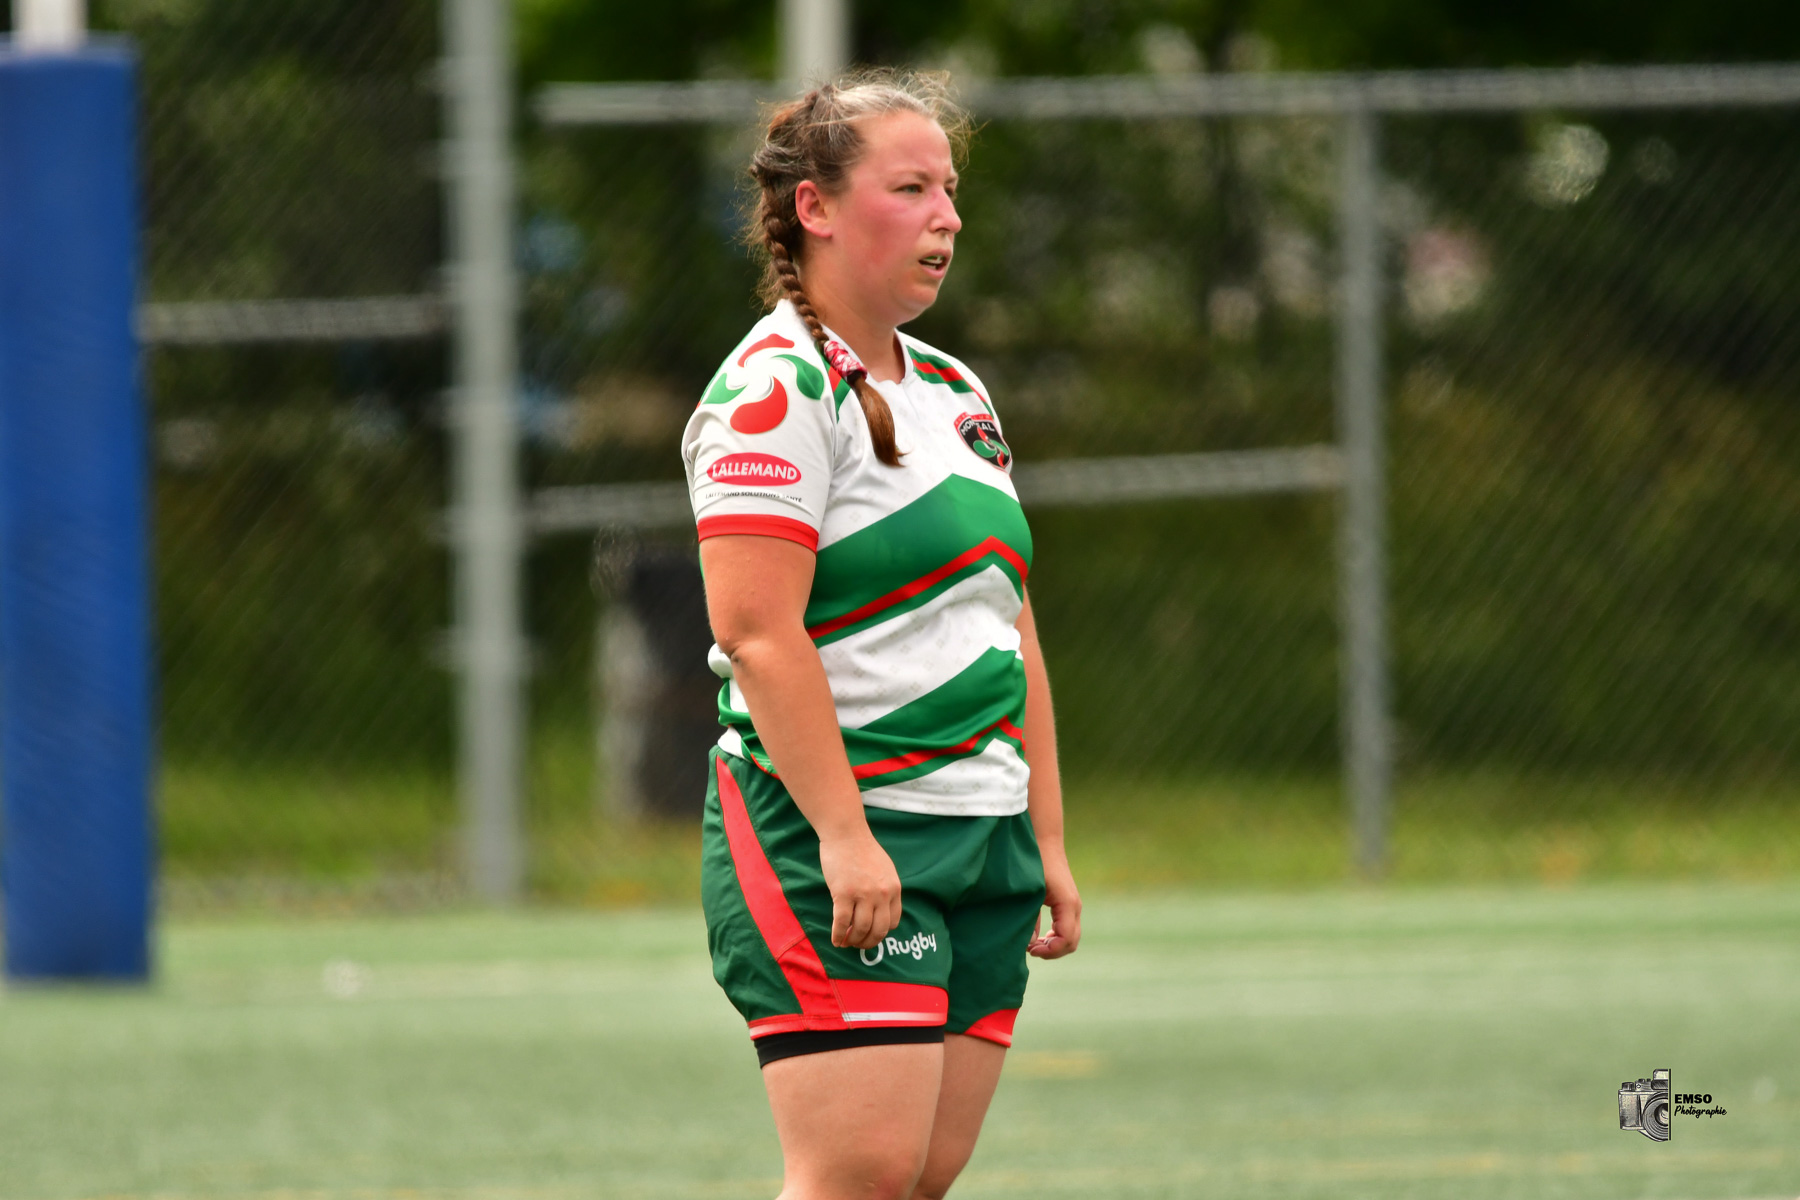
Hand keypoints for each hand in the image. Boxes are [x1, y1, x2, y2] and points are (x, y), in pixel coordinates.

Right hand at [818, 830, 901, 949]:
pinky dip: (838, 935)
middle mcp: (882, 894)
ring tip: (845, 942)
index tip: (872, 935)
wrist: (846, 833)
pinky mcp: (843, 894)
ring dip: (852, 941)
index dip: (881, 933)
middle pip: (878, 930)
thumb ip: (885, 889)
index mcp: (894, 888)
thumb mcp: (885, 869)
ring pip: (860, 930)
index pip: (893, 921)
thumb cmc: (862, 849)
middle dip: (868, 943)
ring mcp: (863, 895)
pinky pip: (841, 923)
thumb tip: (880, 910)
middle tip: (858, 945)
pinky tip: (835, 939)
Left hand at [1028, 843, 1081, 958]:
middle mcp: (1074, 906)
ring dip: (1054, 946)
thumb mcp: (1029, 893)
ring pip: (1072, 937)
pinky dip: (1056, 937)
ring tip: (1033, 945)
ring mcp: (1073, 905)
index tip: (1030, 950)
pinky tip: (1040, 936)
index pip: (1066, 939)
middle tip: (1030, 950)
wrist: (1044, 842)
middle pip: (1072, 942)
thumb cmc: (1035, 863)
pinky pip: (1068, 928)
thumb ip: (1030, 919)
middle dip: (1052, 952)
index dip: (1050, 951)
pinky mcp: (1068, 904)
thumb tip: (1030, 943)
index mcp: (1067, 904)